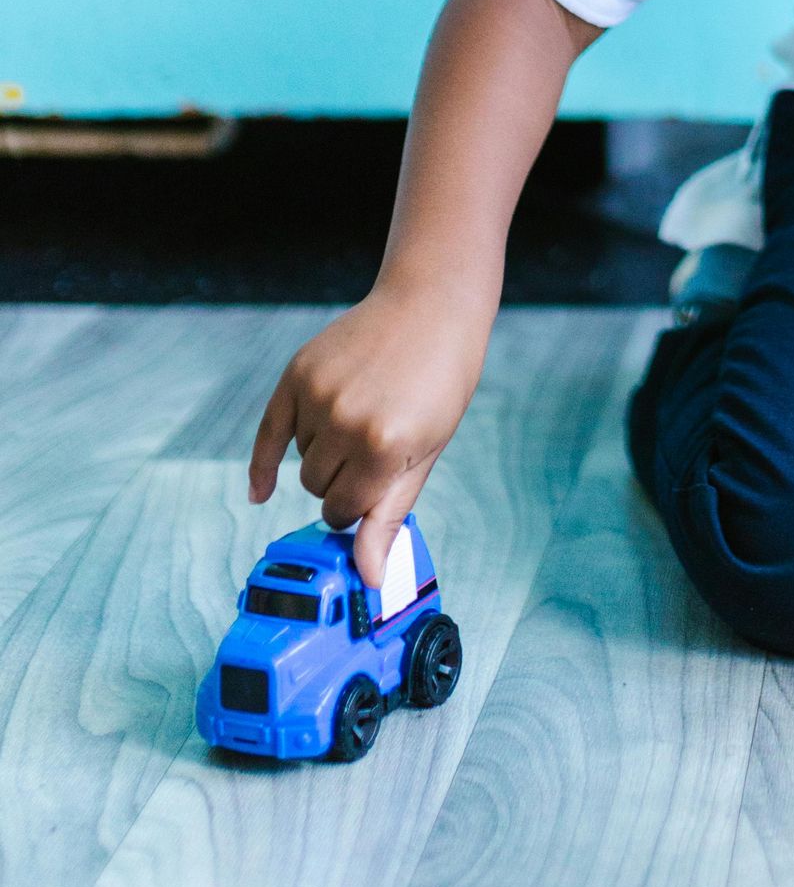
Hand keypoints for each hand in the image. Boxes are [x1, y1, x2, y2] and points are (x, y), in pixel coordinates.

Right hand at [248, 282, 490, 587]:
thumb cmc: (439, 383)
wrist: (431, 307)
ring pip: (300, 461)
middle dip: (341, 481)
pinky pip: (269, 432)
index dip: (359, 507)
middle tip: (373, 451)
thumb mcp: (425, 452)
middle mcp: (345, 420)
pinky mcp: (297, 373)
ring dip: (322, 455)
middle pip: (318, 489)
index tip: (374, 492)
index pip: (344, 513)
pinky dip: (265, 462)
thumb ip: (388, 516)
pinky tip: (260, 491)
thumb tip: (368, 578)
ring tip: (361, 419)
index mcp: (383, 446)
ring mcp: (317, 394)